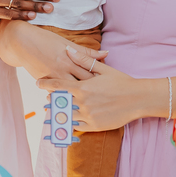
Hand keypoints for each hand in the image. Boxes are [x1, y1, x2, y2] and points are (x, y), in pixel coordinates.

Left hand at [37, 47, 152, 131]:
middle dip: (51, 101)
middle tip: (46, 101)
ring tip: (53, 114)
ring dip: (58, 114)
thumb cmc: (122, 82)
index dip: (45, 84)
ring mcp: (88, 115)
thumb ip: (84, 61)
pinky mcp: (94, 126)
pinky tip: (67, 123)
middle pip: (59, 103)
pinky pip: (77, 126)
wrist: (138, 99)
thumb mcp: (103, 70)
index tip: (37, 83)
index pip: (58, 86)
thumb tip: (68, 49)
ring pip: (66, 116)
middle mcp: (83, 102)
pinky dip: (70, 124)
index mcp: (83, 87)